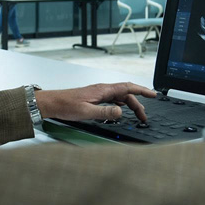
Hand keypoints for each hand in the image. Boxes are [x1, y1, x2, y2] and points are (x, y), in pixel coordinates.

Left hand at [35, 83, 156, 121]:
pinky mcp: (94, 98)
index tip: (153, 94)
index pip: (127, 87)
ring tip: (137, 116)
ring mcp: (98, 93)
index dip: (142, 90)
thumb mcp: (86, 112)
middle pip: (126, 94)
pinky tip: (121, 111)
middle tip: (144, 117)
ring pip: (119, 97)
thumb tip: (120, 112)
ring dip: (130, 106)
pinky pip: (112, 100)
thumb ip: (105, 112)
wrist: (51, 103)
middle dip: (138, 104)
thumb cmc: (65, 105)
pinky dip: (120, 105)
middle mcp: (102, 89)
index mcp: (102, 90)